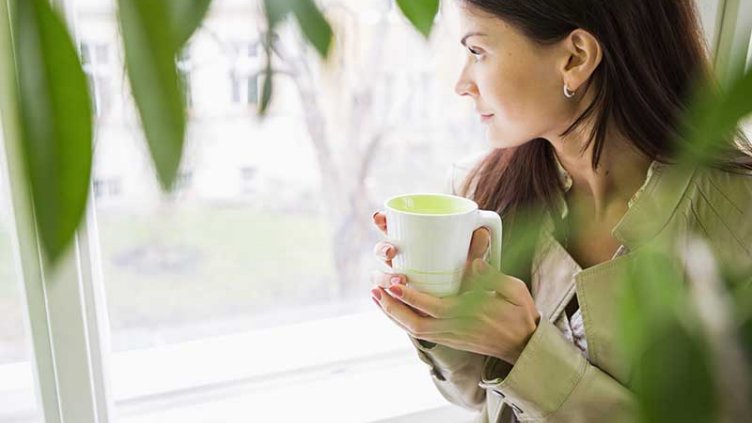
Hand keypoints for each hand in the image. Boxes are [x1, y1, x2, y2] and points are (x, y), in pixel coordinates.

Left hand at [369, 211, 540, 363]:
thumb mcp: (514, 292)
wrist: (523, 347)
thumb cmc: (519, 315)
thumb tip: (475, 261)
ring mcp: (450, 337)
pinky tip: (391, 306)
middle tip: (375, 287)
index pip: (435, 308)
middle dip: (391, 307)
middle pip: (415, 324)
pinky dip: (402, 319)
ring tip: (375, 294)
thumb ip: (494, 277)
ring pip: (414, 330)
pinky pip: (419, 332)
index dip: (412, 297)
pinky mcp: (448, 339)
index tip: (395, 283)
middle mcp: (456, 329)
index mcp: (471, 315)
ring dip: (392, 313)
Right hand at [370, 211, 489, 315]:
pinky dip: (383, 299)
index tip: (379, 217)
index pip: (392, 227)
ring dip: (383, 276)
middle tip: (392, 251)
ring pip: (379, 275)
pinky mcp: (400, 303)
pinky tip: (384, 298)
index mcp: (412, 243)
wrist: (469, 313)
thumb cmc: (468, 281)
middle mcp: (401, 260)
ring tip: (399, 279)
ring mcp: (397, 281)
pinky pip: (385, 299)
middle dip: (381, 248)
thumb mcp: (472, 265)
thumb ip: (476, 251)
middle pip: (381, 250)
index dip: (382, 221)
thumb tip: (483, 232)